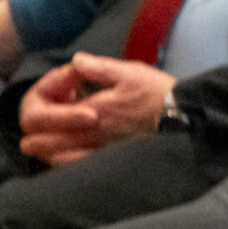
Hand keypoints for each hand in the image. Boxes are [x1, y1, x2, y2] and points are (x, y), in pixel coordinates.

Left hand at [18, 54, 173, 163]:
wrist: (187, 118)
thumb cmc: (160, 94)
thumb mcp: (130, 72)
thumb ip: (99, 67)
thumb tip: (76, 61)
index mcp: (93, 111)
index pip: (48, 115)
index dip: (44, 104)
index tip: (57, 95)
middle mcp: (92, 135)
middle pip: (43, 142)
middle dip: (39, 129)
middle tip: (49, 116)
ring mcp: (100, 150)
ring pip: (56, 157)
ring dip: (49, 146)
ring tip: (55, 134)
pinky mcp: (110, 159)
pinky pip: (76, 167)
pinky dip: (65, 161)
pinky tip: (68, 152)